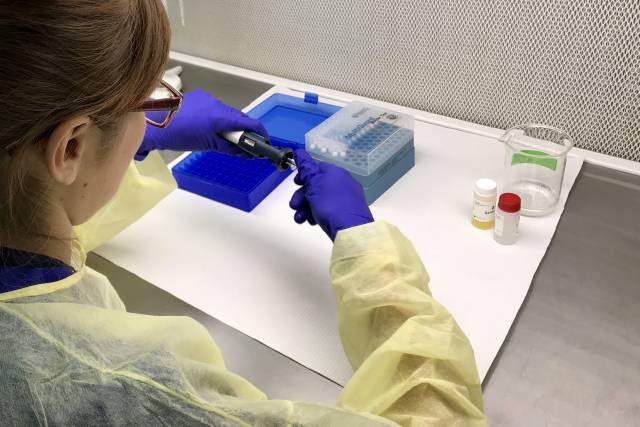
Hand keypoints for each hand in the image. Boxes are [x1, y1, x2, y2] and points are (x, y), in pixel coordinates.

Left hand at [136, 89, 267, 159]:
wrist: (153, 123)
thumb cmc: (177, 136)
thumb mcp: (207, 145)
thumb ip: (229, 147)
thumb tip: (244, 153)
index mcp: (220, 116)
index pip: (248, 122)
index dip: (259, 133)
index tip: (264, 142)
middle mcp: (216, 104)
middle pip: (238, 117)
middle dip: (244, 131)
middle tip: (246, 145)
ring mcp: (207, 99)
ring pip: (227, 113)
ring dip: (230, 125)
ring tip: (225, 138)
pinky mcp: (199, 97)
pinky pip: (215, 108)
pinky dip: (218, 119)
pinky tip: (211, 128)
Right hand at [289, 150, 373, 239]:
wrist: (350, 229)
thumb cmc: (331, 204)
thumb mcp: (314, 184)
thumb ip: (305, 168)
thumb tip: (299, 150)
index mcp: (336, 172)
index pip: (317, 168)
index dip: (304, 176)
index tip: (296, 183)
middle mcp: (342, 183)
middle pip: (316, 186)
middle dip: (301, 196)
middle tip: (294, 205)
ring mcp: (345, 199)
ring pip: (320, 200)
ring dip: (305, 208)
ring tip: (300, 218)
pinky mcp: (346, 213)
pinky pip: (328, 210)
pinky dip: (317, 215)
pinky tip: (311, 222)